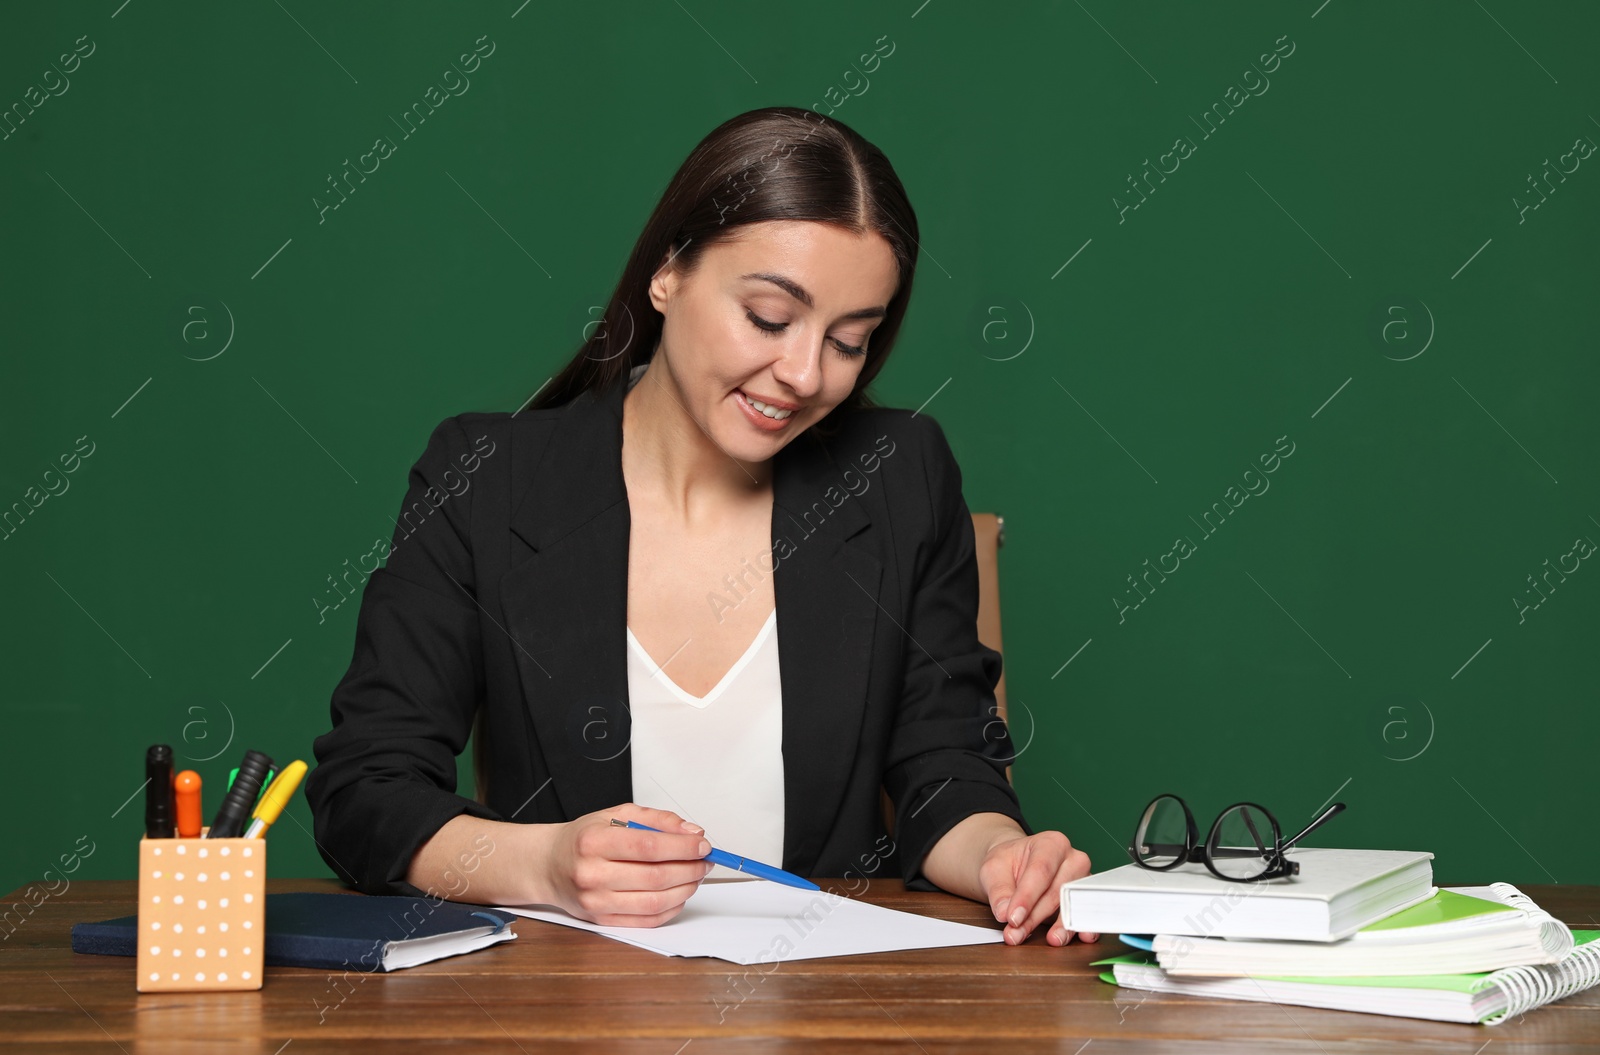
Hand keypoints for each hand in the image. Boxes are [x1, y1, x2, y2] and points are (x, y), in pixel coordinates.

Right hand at [539, 802, 714, 927]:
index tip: (703, 845)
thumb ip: (657, 820)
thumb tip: (692, 833)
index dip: (683, 847)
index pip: (649, 846)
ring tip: (695, 876)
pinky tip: (680, 894)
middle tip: (705, 861)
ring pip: (655, 902)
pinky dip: (671, 908)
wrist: (550, 865)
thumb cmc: (584, 839)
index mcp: (594, 842)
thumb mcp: (616, 814)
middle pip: (655, 877)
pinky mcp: (602, 921)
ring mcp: (596, 902)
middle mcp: (592, 874)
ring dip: (685, 889)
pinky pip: (647, 921)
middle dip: (690, 868)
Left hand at [978, 830, 1096, 945]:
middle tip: (1015, 934)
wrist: (1017, 866)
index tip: (1013, 918)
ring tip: (1050, 940)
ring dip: (1059, 927)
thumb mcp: (993, 869)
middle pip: (1057, 891)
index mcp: (1051, 843)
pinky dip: (1079, 928)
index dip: (1027, 897)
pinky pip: (1084, 916)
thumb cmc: (1008, 863)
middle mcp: (1073, 860)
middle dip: (1035, 917)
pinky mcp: (1084, 900)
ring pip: (1072, 906)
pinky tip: (1079, 936)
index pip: (1041, 871)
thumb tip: (1005, 913)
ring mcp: (1082, 881)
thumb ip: (998, 890)